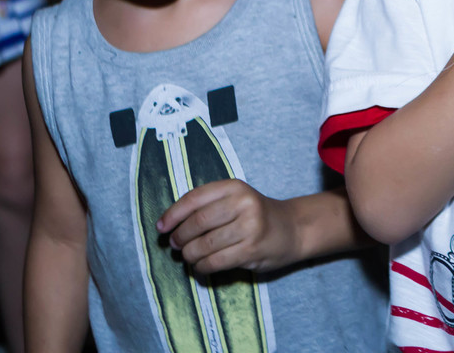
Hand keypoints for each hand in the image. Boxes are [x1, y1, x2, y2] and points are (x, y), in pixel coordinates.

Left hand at [156, 180, 297, 273]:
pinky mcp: (251, 250)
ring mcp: (249, 227)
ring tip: (189, 255)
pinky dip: (202, 267)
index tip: (161, 227)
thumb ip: (207, 206)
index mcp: (235, 187)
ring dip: (190, 254)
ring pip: (204, 245)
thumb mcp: (235, 199)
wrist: (292, 229)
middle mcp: (243, 203)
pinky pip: (215, 262)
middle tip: (175, 245)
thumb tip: (167, 226)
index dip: (173, 214)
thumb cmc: (255, 214)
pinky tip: (202, 265)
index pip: (194, 198)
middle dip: (179, 237)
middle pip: (197, 223)